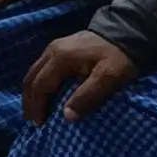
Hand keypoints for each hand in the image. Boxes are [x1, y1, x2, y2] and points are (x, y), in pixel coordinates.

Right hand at [23, 30, 138, 125]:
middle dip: (29, 101)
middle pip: (31, 78)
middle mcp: (52, 51)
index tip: (40, 124)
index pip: (40, 86)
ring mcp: (54, 47)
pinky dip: (38, 83)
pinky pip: (41, 67)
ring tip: (36, 110)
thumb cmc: (118, 56)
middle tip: (33, 121)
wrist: (127, 31)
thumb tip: (67, 116)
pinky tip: (44, 93)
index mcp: (60, 58)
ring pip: (34, 72)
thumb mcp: (108, 78)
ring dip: (32, 92)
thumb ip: (88, 96)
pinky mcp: (60, 47)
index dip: (37, 106)